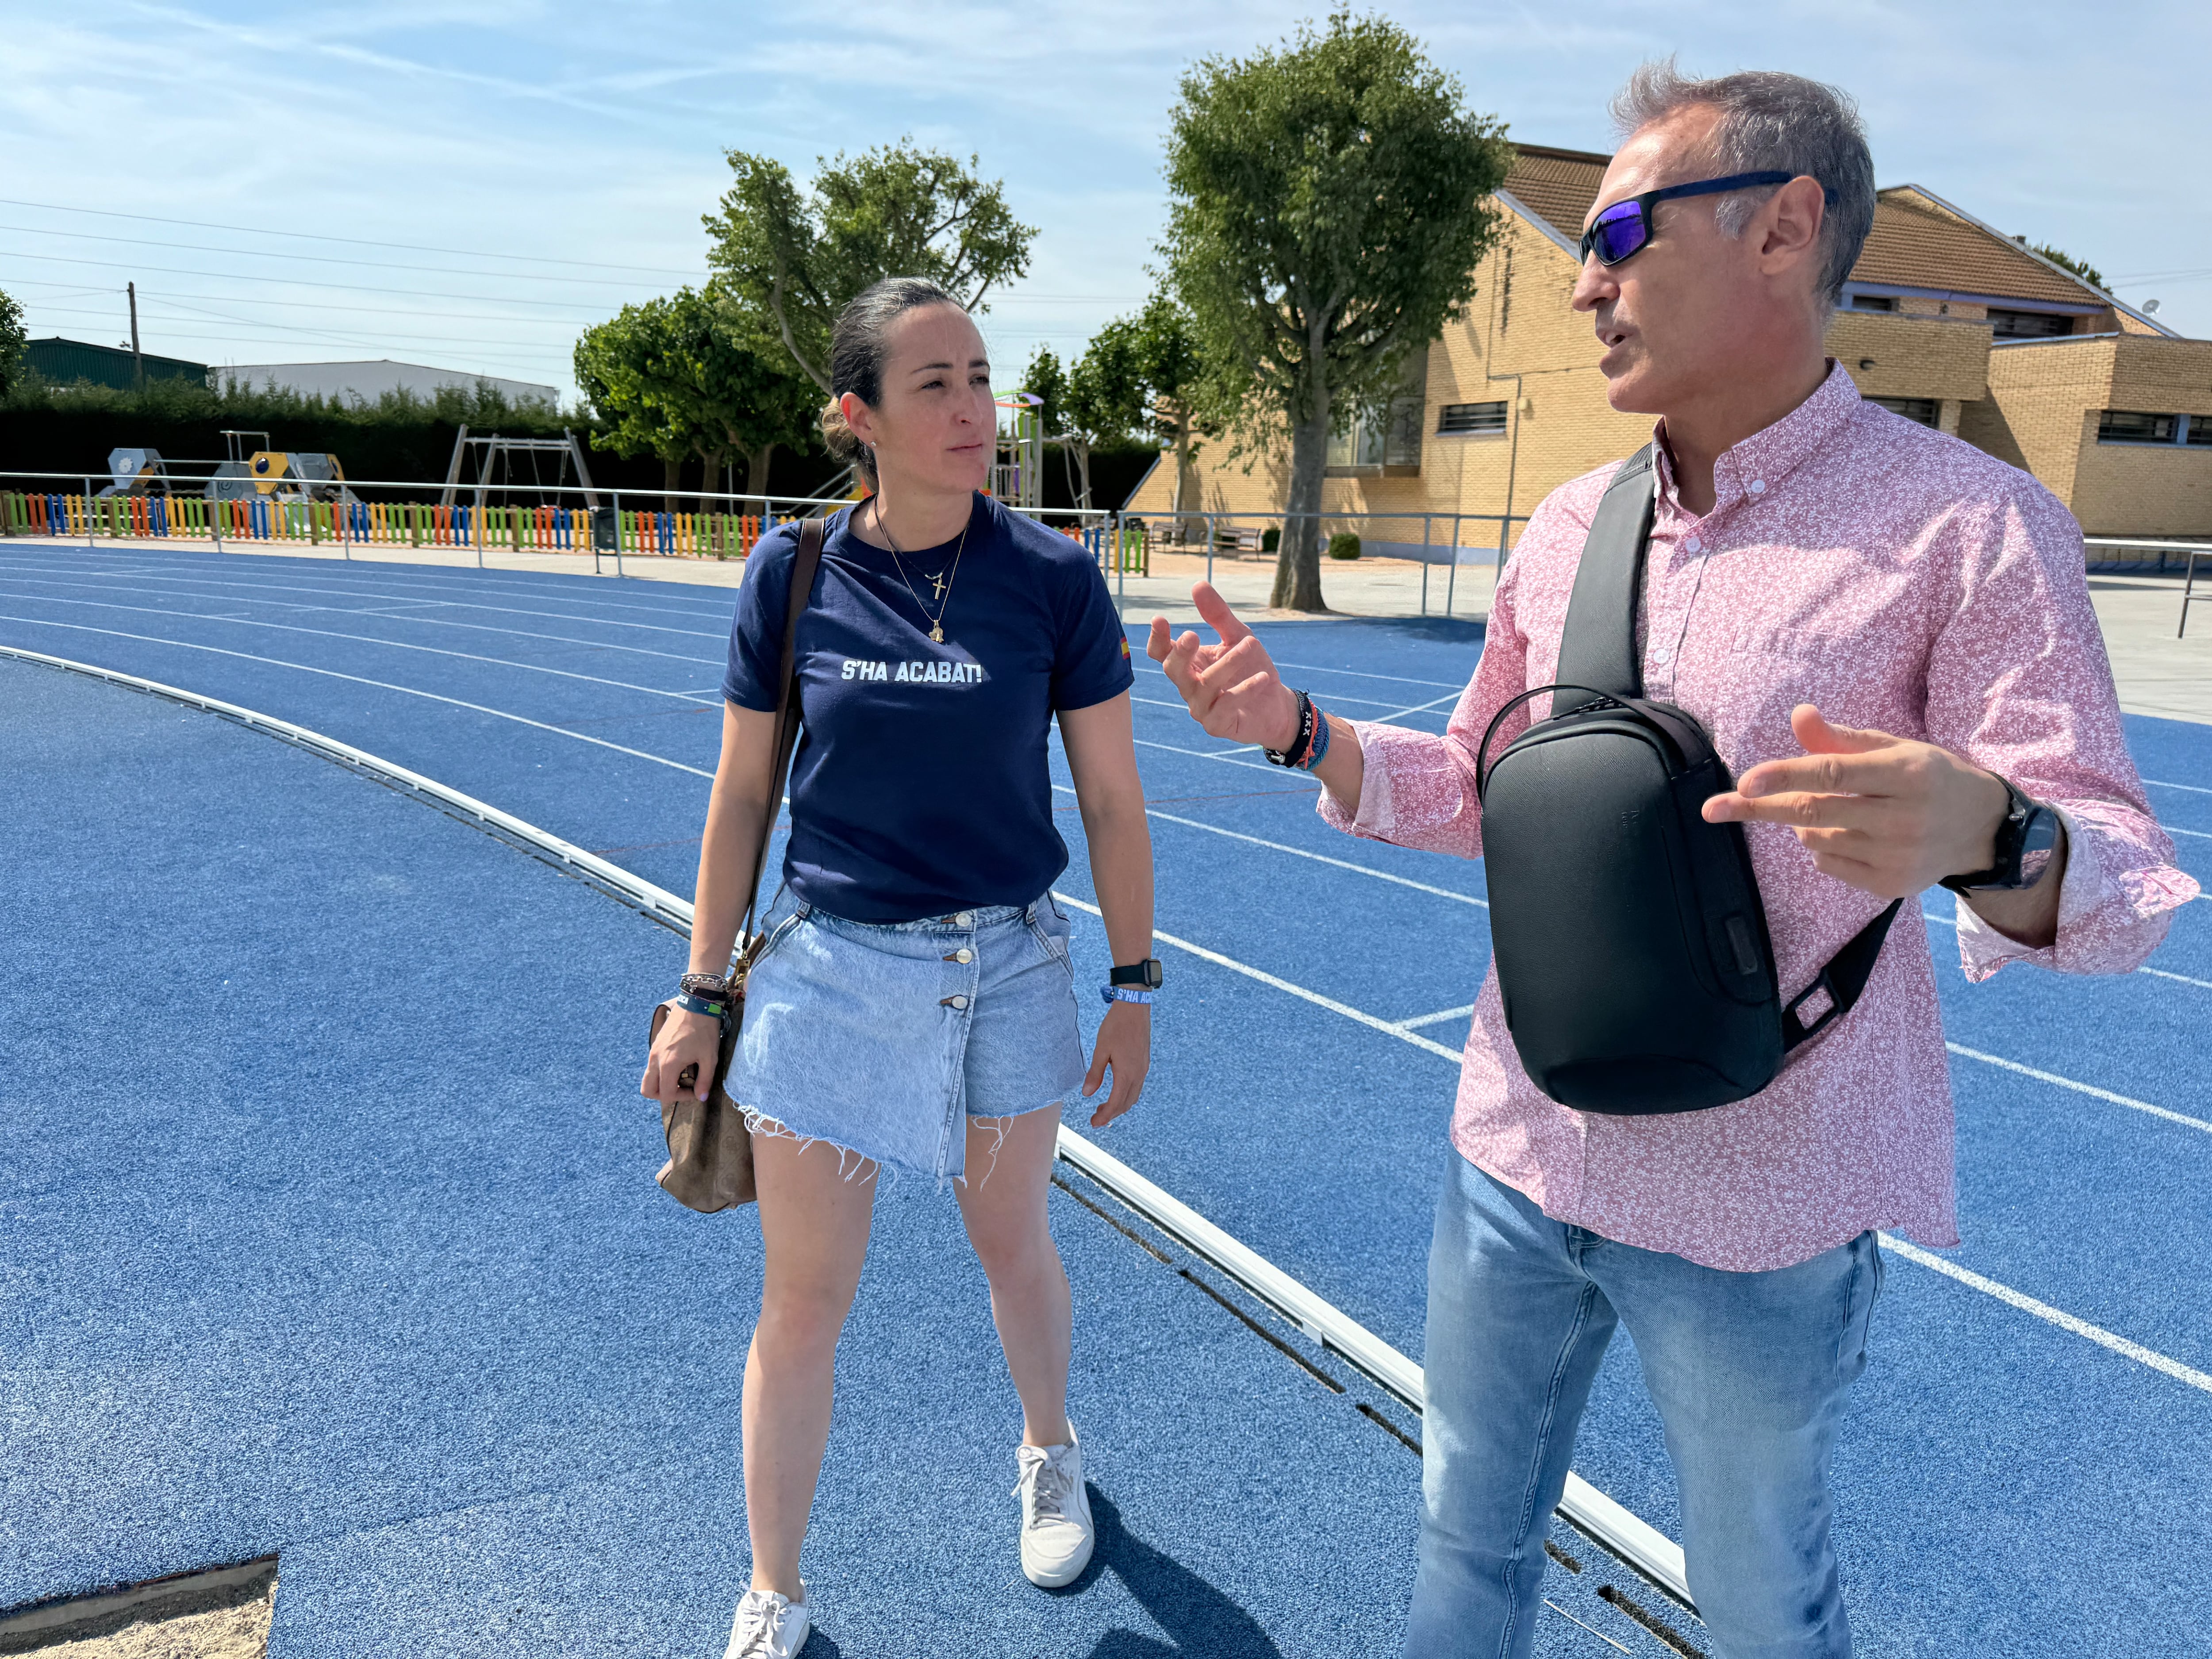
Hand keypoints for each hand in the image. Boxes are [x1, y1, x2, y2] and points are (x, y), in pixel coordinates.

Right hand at [640, 1005, 722, 1106]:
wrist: (696, 1003)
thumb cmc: (705, 1030)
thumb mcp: (710, 1057)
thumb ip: (705, 1080)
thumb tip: (701, 1098)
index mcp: (668, 1065)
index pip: (666, 1094)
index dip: (682, 1098)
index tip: (696, 1090)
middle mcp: (656, 1059)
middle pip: (648, 1090)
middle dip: (664, 1095)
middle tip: (682, 1089)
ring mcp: (653, 1051)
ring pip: (648, 1078)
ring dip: (661, 1083)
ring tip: (682, 1076)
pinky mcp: (656, 1044)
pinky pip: (652, 1065)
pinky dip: (661, 1072)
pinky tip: (680, 1064)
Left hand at [1083, 1000, 1150, 1128]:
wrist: (1134, 1008)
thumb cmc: (1116, 1026)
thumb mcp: (1101, 1050)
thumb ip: (1095, 1073)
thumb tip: (1087, 1094)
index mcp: (1127, 1073)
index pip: (1116, 1102)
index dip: (1105, 1116)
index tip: (1093, 1123)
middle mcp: (1138, 1074)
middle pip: (1126, 1103)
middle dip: (1111, 1114)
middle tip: (1095, 1118)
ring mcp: (1143, 1069)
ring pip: (1133, 1096)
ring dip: (1119, 1106)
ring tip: (1103, 1108)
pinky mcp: (1144, 1063)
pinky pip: (1136, 1087)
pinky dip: (1125, 1096)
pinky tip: (1115, 1092)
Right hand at [1147, 582, 1299, 750]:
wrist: (1276, 704)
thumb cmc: (1252, 668)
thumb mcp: (1238, 636)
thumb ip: (1218, 615)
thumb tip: (1197, 584)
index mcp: (1189, 664)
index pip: (1162, 652)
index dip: (1157, 638)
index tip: (1159, 619)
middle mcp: (1189, 686)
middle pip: (1173, 670)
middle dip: (1180, 653)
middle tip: (1191, 635)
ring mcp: (1201, 708)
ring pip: (1204, 685)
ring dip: (1227, 664)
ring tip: (1249, 645)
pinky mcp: (1218, 725)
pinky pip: (1226, 706)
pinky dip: (1244, 690)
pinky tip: (1262, 677)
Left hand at [1701, 704, 2009, 899]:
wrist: (1982, 830)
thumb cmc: (1929, 778)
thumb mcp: (1895, 749)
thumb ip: (1842, 738)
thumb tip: (1798, 715)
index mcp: (1906, 773)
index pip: (1833, 773)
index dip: (1785, 775)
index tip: (1745, 780)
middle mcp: (1904, 818)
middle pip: (1814, 811)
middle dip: (1760, 807)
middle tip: (1714, 807)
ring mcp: (1898, 857)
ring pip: (1816, 839)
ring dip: (1803, 822)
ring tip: (1833, 809)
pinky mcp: (1891, 886)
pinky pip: (1828, 865)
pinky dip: (1820, 847)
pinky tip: (1849, 833)